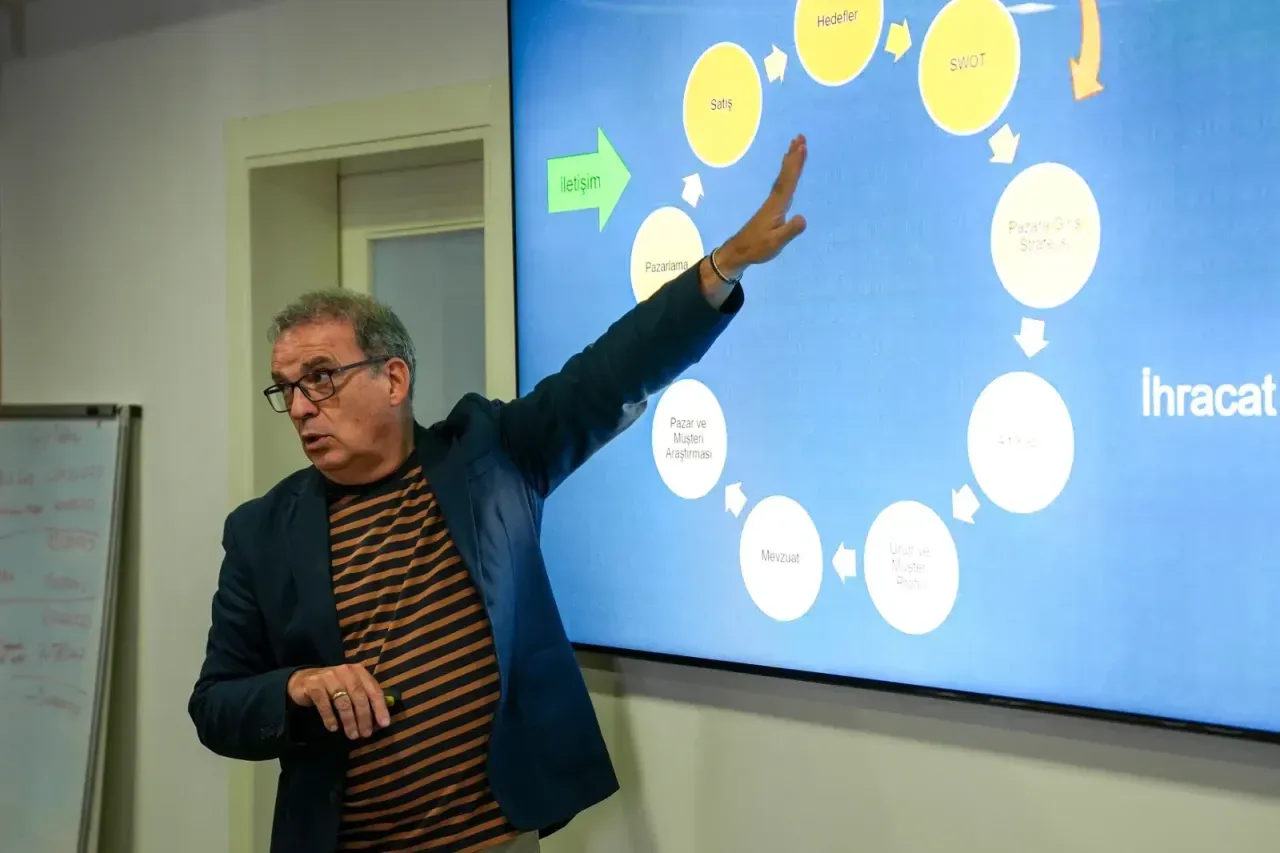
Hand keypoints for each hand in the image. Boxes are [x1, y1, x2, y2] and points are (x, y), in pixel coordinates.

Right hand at [287, 664, 389, 738]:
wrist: (303, 680)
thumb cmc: (333, 687)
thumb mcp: (351, 688)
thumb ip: (365, 699)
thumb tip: (380, 720)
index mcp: (359, 672)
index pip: (373, 690)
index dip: (380, 708)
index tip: (384, 724)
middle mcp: (346, 672)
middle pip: (359, 697)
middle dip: (364, 717)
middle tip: (365, 734)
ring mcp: (329, 677)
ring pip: (343, 702)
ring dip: (349, 721)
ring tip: (352, 735)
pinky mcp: (314, 685)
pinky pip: (324, 704)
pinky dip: (330, 718)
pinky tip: (333, 728)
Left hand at [714, 134, 808, 278]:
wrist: (739, 251)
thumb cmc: (758, 248)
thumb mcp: (776, 243)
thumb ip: (789, 231)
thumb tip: (803, 218)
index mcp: (777, 206)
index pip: (788, 182)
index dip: (795, 165)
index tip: (802, 147)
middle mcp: (774, 200)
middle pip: (785, 174)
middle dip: (793, 155)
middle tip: (800, 137)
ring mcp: (772, 202)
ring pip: (783, 177)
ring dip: (790, 161)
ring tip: (796, 146)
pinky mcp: (772, 207)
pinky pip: (782, 183)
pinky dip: (786, 173)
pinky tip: (789, 171)